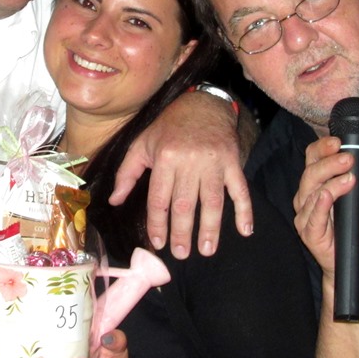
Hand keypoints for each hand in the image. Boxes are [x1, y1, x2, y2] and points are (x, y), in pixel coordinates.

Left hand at [110, 90, 251, 257]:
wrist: (202, 103)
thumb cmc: (168, 127)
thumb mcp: (141, 144)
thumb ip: (126, 173)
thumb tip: (114, 200)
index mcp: (165, 158)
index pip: (159, 199)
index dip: (158, 224)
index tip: (158, 243)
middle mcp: (189, 161)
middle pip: (185, 204)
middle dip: (182, 232)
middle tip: (182, 254)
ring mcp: (214, 162)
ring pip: (212, 201)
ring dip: (210, 229)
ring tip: (207, 250)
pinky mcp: (233, 161)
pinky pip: (240, 189)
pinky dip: (244, 211)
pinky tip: (245, 231)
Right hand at [293, 136, 358, 275]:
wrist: (358, 258)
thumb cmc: (358, 228)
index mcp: (318, 183)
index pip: (313, 158)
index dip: (322, 148)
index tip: (338, 142)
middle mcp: (307, 196)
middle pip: (310, 172)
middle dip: (329, 162)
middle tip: (348, 159)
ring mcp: (305, 214)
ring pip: (311, 191)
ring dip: (330, 181)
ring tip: (350, 178)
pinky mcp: (308, 232)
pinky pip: (312, 215)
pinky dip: (320, 204)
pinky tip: (328, 195)